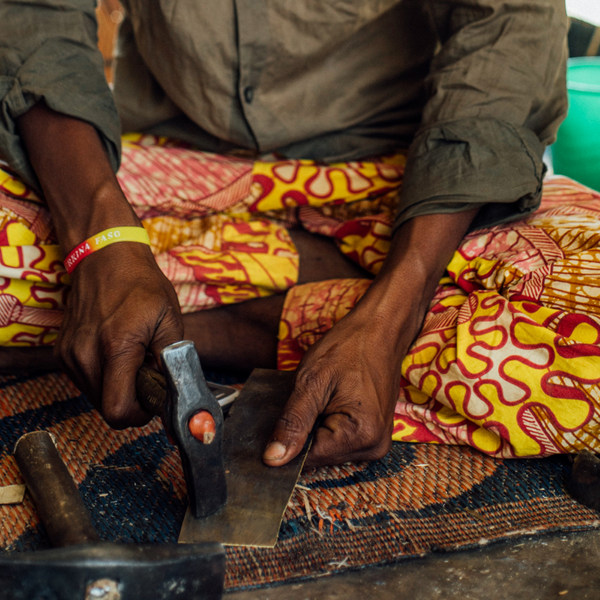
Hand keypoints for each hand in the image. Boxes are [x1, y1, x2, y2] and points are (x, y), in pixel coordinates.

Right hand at [56, 242, 182, 427]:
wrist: (105, 257)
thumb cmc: (140, 284)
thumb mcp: (168, 319)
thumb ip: (172, 359)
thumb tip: (178, 390)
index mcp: (116, 347)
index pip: (117, 410)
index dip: (138, 414)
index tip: (151, 400)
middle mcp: (86, 355)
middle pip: (107, 407)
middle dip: (131, 400)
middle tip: (146, 374)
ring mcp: (70, 354)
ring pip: (95, 396)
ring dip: (116, 388)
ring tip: (132, 359)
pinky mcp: (62, 352)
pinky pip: (85, 381)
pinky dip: (102, 377)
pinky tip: (115, 353)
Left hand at [262, 209, 479, 467]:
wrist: (381, 328)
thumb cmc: (349, 347)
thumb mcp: (312, 381)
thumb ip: (293, 423)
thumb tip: (273, 460)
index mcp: (361, 436)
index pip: (308, 460)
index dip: (288, 441)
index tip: (281, 416)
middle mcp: (374, 448)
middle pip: (319, 457)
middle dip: (303, 433)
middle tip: (304, 399)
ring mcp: (377, 443)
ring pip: (328, 450)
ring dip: (315, 429)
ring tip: (319, 398)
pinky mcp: (374, 435)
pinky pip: (340, 441)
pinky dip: (327, 426)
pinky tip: (328, 403)